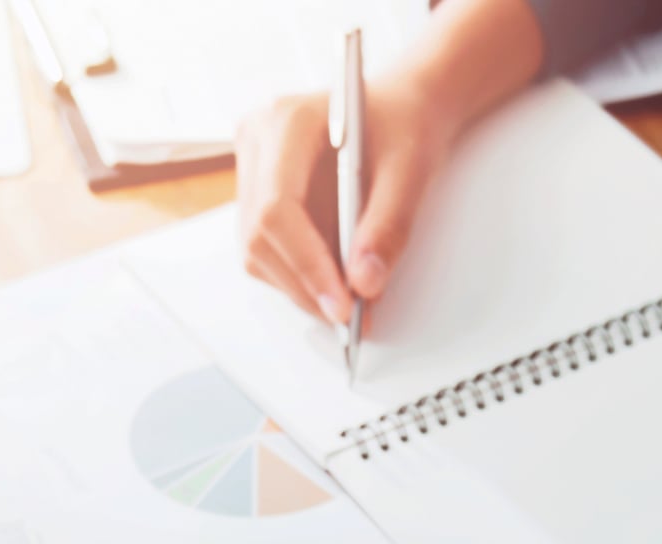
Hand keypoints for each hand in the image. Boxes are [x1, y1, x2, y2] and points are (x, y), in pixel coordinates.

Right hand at [234, 79, 453, 325]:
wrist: (398, 109)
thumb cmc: (403, 125)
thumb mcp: (411, 170)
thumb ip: (389, 226)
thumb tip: (365, 284)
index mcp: (288, 121)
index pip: (277, 208)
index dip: (306, 264)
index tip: (341, 305)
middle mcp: (257, 140)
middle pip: (260, 235)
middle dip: (305, 285)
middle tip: (351, 316)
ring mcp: (250, 167)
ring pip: (257, 249)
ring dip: (300, 285)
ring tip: (349, 302)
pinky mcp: (255, 192)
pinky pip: (266, 248)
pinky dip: (299, 275)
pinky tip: (333, 280)